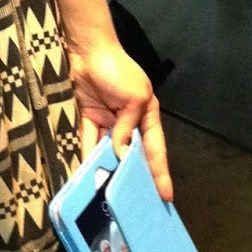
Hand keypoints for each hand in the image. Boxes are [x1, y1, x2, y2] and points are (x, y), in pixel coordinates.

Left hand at [67, 38, 172, 200]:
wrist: (88, 50)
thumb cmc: (118, 70)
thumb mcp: (133, 99)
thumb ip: (127, 128)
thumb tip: (120, 155)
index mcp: (147, 114)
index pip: (155, 149)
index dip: (159, 172)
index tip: (165, 196)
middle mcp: (128, 121)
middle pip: (132, 154)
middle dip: (132, 175)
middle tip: (135, 202)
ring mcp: (107, 120)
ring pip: (108, 150)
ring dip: (107, 167)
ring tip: (108, 193)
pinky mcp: (87, 117)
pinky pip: (88, 140)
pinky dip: (87, 154)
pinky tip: (86, 172)